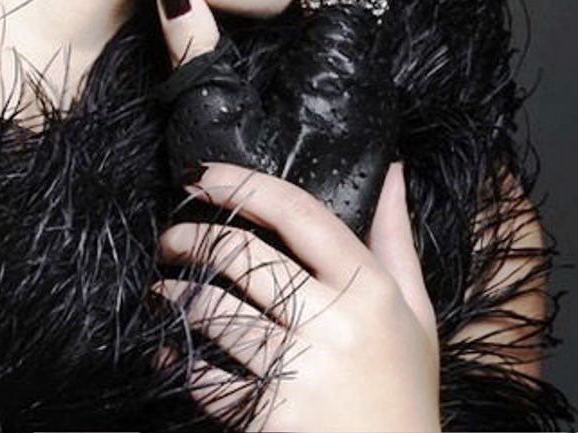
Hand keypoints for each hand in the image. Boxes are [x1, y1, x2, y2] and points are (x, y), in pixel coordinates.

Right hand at [154, 0, 439, 430]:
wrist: (281, 277)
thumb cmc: (246, 202)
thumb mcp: (210, 117)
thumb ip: (192, 46)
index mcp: (339, 70)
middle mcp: (362, 83)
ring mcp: (362, 107)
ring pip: (354, 25)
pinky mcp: (352, 125)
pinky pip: (345, 53)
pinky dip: (325, 19)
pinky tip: (294, 11)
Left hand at [156, 162, 439, 431]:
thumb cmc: (404, 392)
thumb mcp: (415, 314)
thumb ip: (395, 240)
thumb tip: (393, 171)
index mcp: (368, 289)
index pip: (296, 212)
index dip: (241, 184)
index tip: (202, 175)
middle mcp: (335, 324)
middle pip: (241, 255)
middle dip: (192, 238)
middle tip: (170, 239)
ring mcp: (301, 372)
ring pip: (214, 311)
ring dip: (175, 296)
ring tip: (162, 291)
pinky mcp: (271, 418)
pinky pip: (208, 379)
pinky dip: (179, 362)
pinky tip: (169, 351)